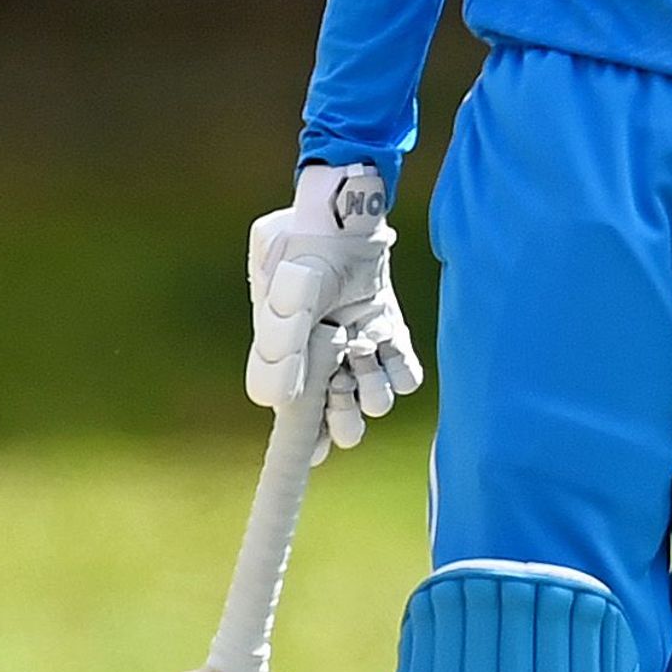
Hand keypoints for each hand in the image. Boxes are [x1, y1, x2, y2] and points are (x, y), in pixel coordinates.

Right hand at [249, 163, 424, 452]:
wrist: (342, 217)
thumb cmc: (303, 252)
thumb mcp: (287, 298)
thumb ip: (282, 346)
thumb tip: (270, 402)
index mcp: (288, 353)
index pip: (293, 407)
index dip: (304, 433)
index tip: (313, 455)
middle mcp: (322, 355)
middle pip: (335, 413)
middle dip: (341, 421)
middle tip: (345, 417)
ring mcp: (356, 345)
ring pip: (371, 397)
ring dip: (372, 395)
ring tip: (366, 371)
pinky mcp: (386, 331)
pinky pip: (401, 372)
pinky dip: (400, 372)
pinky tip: (387, 351)